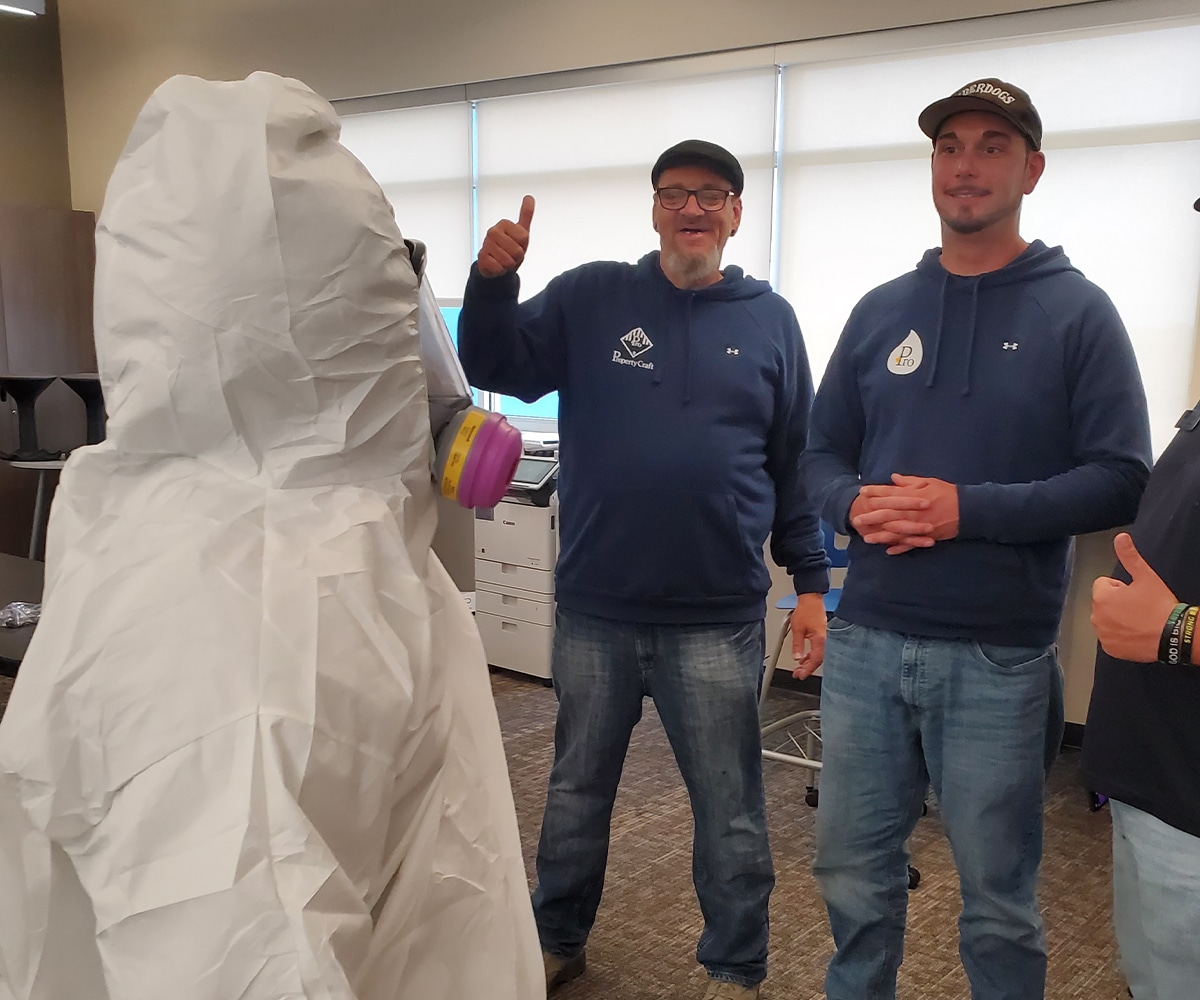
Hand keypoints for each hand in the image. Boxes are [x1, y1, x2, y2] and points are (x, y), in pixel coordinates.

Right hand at [476, 196, 534, 277]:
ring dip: (508, 265)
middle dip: (517, 257)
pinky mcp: (481, 257)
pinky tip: (496, 265)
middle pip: (517, 251)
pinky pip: (499, 267)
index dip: (523, 246)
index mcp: (504, 224)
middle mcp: (493, 231)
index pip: (524, 238)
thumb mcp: (522, 232)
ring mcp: (485, 244)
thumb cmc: (510, 248)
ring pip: (508, 261)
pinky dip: (500, 270)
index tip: (517, 245)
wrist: (497, 265)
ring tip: (504, 260)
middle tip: (510, 255)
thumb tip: (529, 197)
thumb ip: (526, 215)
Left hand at [790, 592, 826, 679]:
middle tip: (798, 674)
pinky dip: (810, 655)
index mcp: (820, 639)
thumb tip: (797, 657)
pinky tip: (803, 658)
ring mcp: (825, 638)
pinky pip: (818, 649)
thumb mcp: (797, 629)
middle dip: (807, 668)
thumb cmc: (806, 610)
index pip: (815, 660)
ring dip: (808, 662)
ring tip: (799, 668)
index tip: (801, 675)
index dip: (808, 669)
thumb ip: (797, 645)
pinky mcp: (822, 636)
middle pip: (818, 660)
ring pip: (818, 655)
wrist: (811, 599)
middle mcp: (826, 640)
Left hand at [850, 473, 957, 554]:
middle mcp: (913, 512)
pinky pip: (911, 544)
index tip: (862, 491)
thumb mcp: (929, 482)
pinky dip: (900, 547)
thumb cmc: (949, 493)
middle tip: (856, 519)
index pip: (890, 493)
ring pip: (896, 532)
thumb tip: (893, 478)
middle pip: (888, 514)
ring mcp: (919, 526)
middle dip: (871, 517)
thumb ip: (910, 482)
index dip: (875, 492)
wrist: (969, 510)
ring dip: (880, 536)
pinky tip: (888, 551)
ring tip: (866, 538)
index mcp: (913, 496)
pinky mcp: (926, 536)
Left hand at [1091, 532, 1179, 662]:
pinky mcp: (1110, 649)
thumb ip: (1129, 556)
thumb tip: (1120, 537)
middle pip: (1104, 602)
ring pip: (1106, 620)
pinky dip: (1120, 636)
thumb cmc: (1159, 605)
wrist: (1173, 635)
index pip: (1104, 584)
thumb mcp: (1145, 576)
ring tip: (1139, 620)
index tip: (1135, 594)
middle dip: (1117, 603)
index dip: (1121, 587)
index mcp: (1101, 597)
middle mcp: (1096, 616)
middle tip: (1139, 607)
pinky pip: (1111, 637)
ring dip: (1117, 619)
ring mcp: (1102, 634)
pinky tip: (1136, 634)